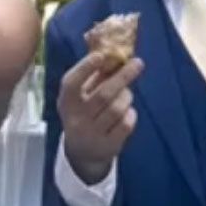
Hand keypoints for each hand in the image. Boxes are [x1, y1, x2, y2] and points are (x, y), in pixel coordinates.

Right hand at [58, 51, 144, 182]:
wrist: (82, 154)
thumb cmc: (84, 115)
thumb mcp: (81, 97)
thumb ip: (93, 76)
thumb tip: (112, 51)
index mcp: (67, 103)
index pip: (72, 84)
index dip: (85, 68)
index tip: (101, 55)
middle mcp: (77, 120)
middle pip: (103, 95)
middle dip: (123, 76)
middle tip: (138, 63)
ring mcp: (92, 135)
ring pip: (117, 109)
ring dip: (127, 97)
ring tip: (126, 94)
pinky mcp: (108, 146)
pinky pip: (126, 124)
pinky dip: (131, 113)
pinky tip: (127, 111)